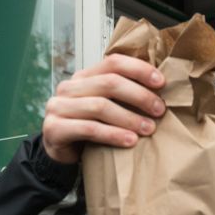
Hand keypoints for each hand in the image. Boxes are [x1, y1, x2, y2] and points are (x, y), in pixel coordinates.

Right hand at [42, 54, 165, 163]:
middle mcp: (69, 87)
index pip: (113, 62)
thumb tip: (160, 88)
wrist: (61, 152)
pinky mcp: (54, 128)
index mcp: (83, 77)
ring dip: (129, 118)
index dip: (139, 69)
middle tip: (159, 110)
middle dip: (139, 96)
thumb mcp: (105, 106)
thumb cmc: (88, 127)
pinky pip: (90, 129)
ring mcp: (58, 107)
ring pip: (100, 106)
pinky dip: (113, 135)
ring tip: (149, 129)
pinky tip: (130, 141)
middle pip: (109, 83)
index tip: (161, 83)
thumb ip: (121, 94)